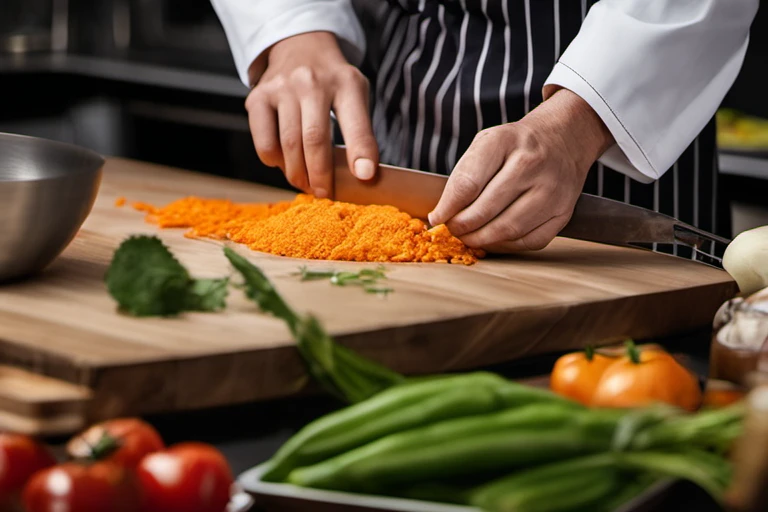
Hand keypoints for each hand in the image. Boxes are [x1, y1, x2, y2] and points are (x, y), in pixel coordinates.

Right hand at [245, 31, 378, 197]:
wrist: (300, 47)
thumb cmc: (332, 83)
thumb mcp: (355, 96)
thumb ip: (360, 132)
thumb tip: (363, 177)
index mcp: (346, 83)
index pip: (356, 123)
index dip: (361, 152)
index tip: (365, 177)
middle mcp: (312, 82)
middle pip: (315, 140)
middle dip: (321, 175)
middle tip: (324, 193)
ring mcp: (282, 87)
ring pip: (289, 144)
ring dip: (298, 174)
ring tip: (306, 185)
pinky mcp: (258, 97)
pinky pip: (265, 143)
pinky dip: (275, 162)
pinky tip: (285, 163)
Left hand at [428, 89, 613, 251]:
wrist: (564, 138)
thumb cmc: (516, 145)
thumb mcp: (486, 143)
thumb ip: (463, 176)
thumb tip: (441, 215)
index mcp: (505, 141)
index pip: (468, 184)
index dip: (447, 207)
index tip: (436, 218)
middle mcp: (531, 164)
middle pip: (486, 210)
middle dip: (461, 226)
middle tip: (452, 229)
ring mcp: (551, 190)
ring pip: (508, 229)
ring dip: (481, 240)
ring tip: (469, 236)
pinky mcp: (563, 212)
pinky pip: (529, 241)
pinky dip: (506, 245)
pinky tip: (494, 239)